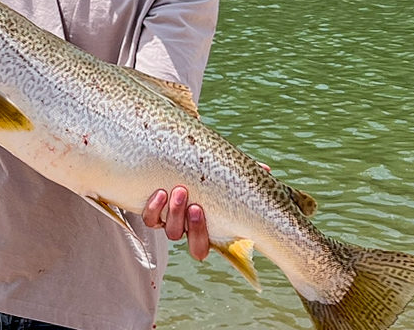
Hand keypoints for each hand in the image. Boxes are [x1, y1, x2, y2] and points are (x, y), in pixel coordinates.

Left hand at [141, 164, 271, 260]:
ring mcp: (167, 220)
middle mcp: (184, 229)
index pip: (200, 249)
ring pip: (168, 229)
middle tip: (194, 204)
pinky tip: (159, 192)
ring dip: (173, 212)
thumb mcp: (224, 174)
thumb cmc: (206, 174)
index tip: (202, 211)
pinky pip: (149, 217)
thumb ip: (243, 175)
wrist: (171, 164)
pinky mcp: (152, 210)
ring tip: (178, 191)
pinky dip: (153, 207)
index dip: (199, 236)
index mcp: (203, 228)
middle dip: (190, 225)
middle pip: (184, 239)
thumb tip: (264, 170)